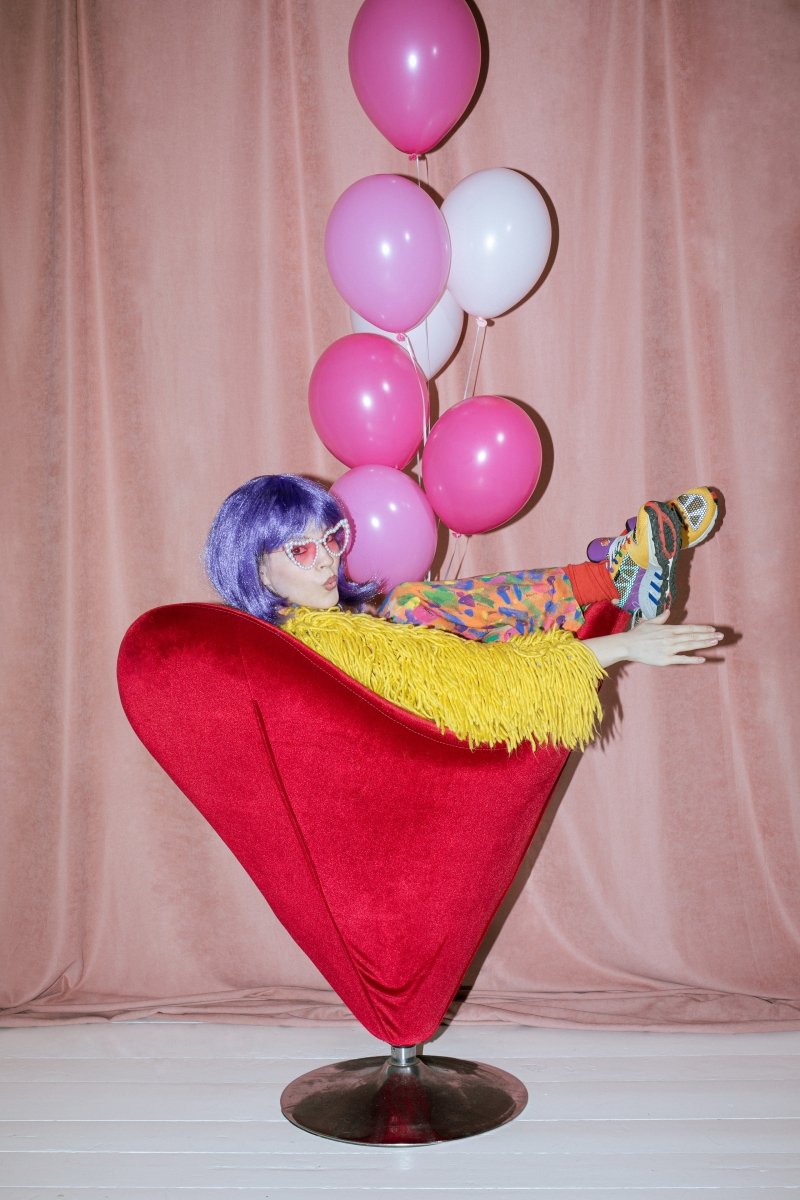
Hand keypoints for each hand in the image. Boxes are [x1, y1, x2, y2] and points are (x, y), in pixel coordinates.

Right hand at [585, 610, 723, 667]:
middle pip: (693, 637)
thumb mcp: (650, 623)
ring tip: (715, 643)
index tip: (713, 629)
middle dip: (708, 636)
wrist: (627, 645)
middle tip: (721, 636)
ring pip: (690, 646)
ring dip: (704, 644)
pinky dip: (692, 659)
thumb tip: (668, 612)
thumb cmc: (637, 634)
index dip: (702, 629)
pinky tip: (702, 658)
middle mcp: (671, 638)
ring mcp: (669, 649)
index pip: (689, 628)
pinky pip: (681, 659)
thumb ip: (661, 618)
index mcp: (669, 629)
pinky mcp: (665, 659)